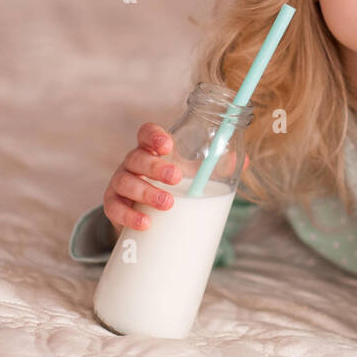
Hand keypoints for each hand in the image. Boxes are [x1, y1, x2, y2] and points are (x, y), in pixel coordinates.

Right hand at [104, 122, 248, 235]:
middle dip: (156, 167)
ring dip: (146, 192)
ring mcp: (120, 182)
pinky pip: (114, 208)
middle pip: (137, 157)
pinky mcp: (112, 204)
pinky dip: (129, 216)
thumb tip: (244, 163)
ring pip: (126, 182)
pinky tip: (146, 224)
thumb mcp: (191, 173)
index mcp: (151, 149)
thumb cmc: (171, 186)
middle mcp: (133, 162)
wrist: (145, 212)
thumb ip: (215, 166)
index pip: (146, 133)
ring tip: (168, 204)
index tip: (168, 145)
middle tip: (176, 177)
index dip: (154, 135)